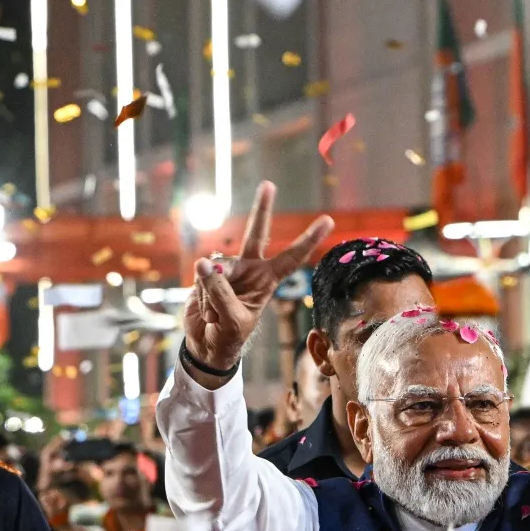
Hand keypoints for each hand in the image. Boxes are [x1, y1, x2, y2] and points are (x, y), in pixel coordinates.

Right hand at [182, 182, 334, 378]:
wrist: (208, 345)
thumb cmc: (229, 336)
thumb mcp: (231, 318)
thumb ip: (220, 292)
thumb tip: (204, 264)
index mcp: (268, 280)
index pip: (292, 257)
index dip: (308, 240)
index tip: (328, 220)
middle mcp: (251, 269)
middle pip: (256, 234)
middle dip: (261, 210)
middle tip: (269, 185)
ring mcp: (228, 270)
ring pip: (217, 268)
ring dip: (212, 295)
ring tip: (215, 316)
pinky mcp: (206, 274)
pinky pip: (201, 277)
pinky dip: (202, 298)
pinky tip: (206, 313)